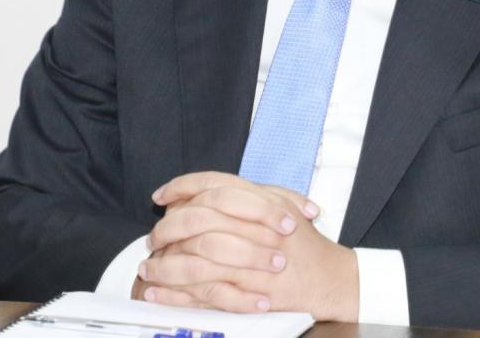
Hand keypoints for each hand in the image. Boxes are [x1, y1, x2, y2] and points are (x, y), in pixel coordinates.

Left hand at [134, 172, 358, 320]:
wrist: (331, 278)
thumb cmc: (305, 244)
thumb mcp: (283, 205)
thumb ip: (250, 194)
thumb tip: (206, 190)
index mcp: (262, 201)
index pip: (214, 184)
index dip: (182, 187)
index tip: (160, 196)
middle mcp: (256, 227)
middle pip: (199, 219)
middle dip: (168, 228)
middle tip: (154, 237)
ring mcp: (252, 261)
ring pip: (195, 259)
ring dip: (164, 265)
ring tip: (148, 268)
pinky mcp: (249, 293)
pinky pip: (202, 293)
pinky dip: (175, 294)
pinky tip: (158, 293)